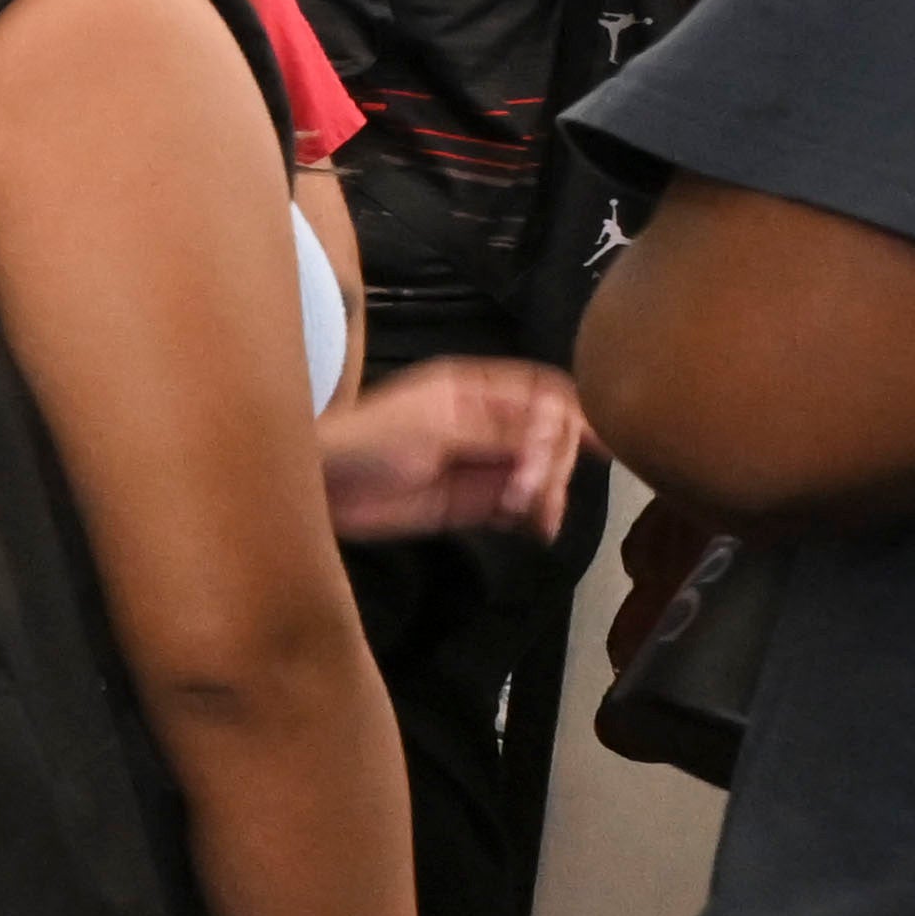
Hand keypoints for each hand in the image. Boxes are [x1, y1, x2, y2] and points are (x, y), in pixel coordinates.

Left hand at [314, 351, 589, 545]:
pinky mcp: (468, 503)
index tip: (596, 440)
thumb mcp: (433, 426)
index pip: (541, 393)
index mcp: (475, 390)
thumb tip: (553, 434)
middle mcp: (484, 424)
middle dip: (554, 460)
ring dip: (547, 491)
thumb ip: (496, 431)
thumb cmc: (365, 440)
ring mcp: (478, 465)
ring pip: (536, 473)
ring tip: (538, 512)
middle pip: (547, 436)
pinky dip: (532, 515)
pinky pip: (514, 506)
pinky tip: (538, 526)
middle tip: (538, 486)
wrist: (317, 486)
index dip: (571, 413)